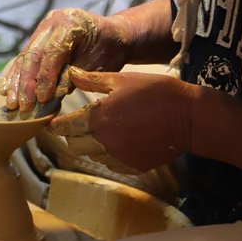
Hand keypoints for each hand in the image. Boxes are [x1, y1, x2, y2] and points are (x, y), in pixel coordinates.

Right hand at [0, 9, 130, 111]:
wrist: (113, 35)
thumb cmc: (109, 50)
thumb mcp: (97, 64)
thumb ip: (74, 76)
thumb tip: (48, 97)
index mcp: (72, 23)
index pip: (53, 52)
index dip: (45, 77)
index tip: (41, 99)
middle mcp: (53, 22)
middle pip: (34, 54)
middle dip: (27, 83)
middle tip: (23, 106)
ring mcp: (44, 28)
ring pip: (26, 56)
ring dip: (17, 82)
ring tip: (12, 103)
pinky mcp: (38, 37)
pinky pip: (25, 57)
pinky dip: (16, 75)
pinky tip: (7, 89)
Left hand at [49, 66, 197, 171]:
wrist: (187, 117)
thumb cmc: (155, 92)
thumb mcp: (122, 79)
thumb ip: (92, 81)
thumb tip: (70, 74)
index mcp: (98, 117)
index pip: (65, 126)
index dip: (57, 124)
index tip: (54, 122)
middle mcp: (104, 141)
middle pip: (74, 145)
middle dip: (71, 135)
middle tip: (77, 126)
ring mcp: (118, 157)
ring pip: (91, 155)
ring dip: (90, 145)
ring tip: (100, 132)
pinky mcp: (132, 166)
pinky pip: (110, 164)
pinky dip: (108, 155)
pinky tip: (117, 142)